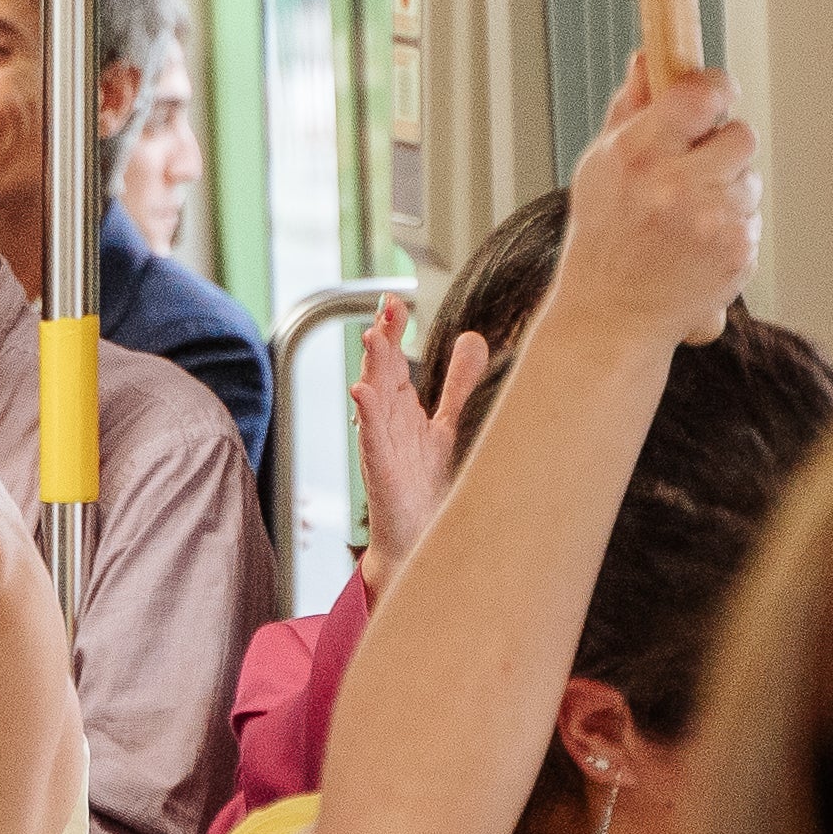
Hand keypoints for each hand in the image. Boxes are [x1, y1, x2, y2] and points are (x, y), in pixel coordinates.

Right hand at [353, 295, 488, 594]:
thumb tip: (471, 337)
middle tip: (387, 306)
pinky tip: (362, 391)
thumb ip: (456, 383)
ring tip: (374, 336)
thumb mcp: (445, 422)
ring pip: (374, 396)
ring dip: (372, 366)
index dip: (393, 330)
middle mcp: (387, 420)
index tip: (393, 300)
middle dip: (383, 338)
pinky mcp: (380, 468)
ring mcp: (381, 442)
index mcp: (401, 407)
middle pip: (382, 371)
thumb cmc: (421, 482)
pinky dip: (366, 413)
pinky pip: (371, 436)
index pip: (394, 360)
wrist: (414, 533)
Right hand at [557, 54, 757, 348]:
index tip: (711, 96)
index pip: (701, 94)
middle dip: (720, 149)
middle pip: (740, 135)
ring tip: (686, 217)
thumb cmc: (603, 236)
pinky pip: (752, 216)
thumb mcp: (601, 166)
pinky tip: (696, 242)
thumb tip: (649, 58)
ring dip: (726, 191)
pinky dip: (731, 226)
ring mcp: (710, 219)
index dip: (714, 89)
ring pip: (749, 178)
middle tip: (690, 172)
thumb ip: (631, 109)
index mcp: (635, 154)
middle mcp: (673, 185)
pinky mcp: (737, 249)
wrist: (611, 313)